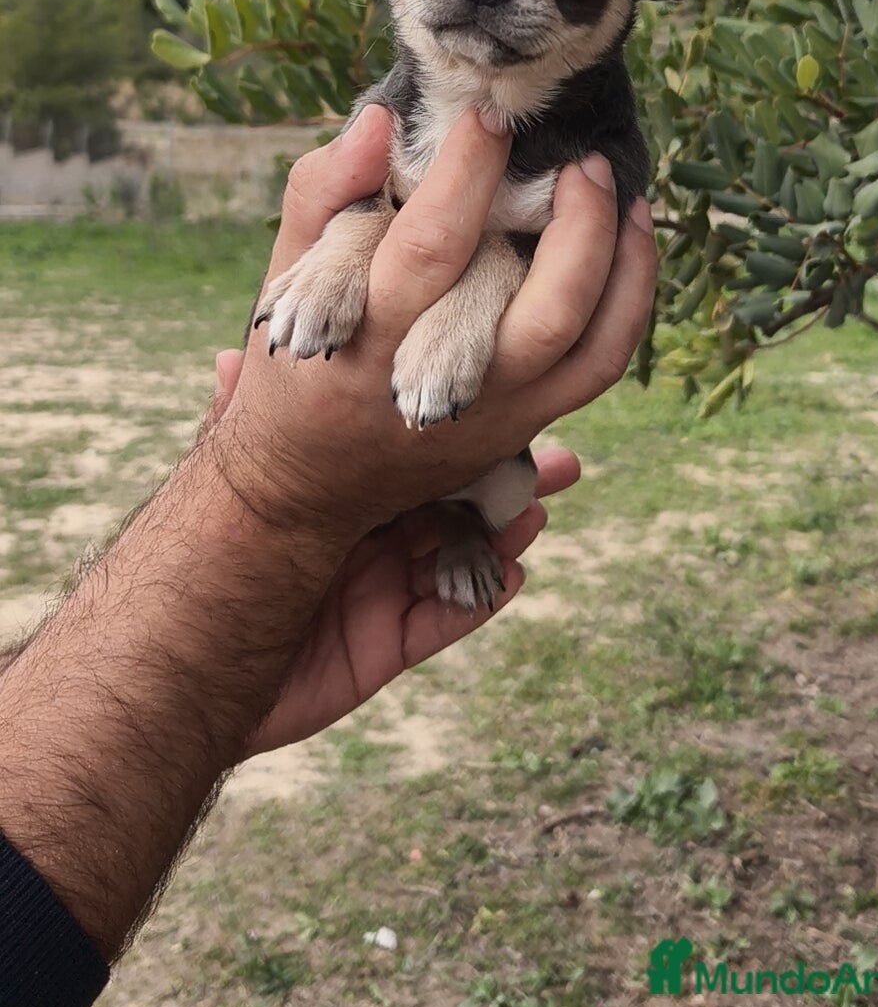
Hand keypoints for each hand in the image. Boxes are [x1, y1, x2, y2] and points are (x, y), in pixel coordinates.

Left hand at [209, 347, 581, 751]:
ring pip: (463, 557)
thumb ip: (234, 423)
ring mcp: (384, 589)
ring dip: (505, 538)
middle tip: (562, 461)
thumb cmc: (207, 551)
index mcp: (347, 486)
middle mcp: (374, 532)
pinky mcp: (386, 645)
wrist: (186, 649)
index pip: (416, 449)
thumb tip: (220, 357)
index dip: (463, 426)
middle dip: (508, 480)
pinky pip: (446, 620)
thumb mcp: (226, 479)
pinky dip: (481, 599)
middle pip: (458, 500)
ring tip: (536, 516)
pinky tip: (511, 575)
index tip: (507, 391)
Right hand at [210, 103, 656, 545]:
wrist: (311, 481)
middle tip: (580, 160)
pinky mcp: (530, 420)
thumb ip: (323, 191)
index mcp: (367, 335)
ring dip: (613, 258)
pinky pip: (601, 360)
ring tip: (619, 189)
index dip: (466, 176)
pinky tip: (631, 237)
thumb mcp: (287, 272)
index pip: (428, 248)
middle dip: (569, 225)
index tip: (490, 117)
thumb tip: (380, 121)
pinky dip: (630, 297)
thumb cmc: (300, 355)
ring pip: (579, 340)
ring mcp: (495, 410)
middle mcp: (437, 382)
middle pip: (524, 308)